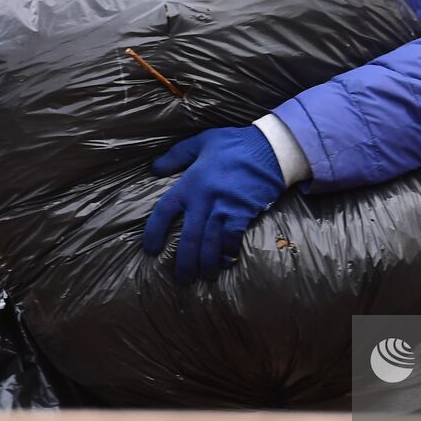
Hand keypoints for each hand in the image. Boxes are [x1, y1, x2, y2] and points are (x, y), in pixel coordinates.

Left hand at [142, 126, 286, 282]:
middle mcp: (204, 200)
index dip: (154, 231)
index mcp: (189, 183)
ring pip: (210, 244)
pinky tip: (226, 262)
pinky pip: (232, 239)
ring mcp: (224, 208)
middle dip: (185, 262)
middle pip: (188, 238)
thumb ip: (177, 155)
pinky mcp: (243, 213)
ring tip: (205, 276)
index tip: (151, 249)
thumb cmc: (234, 144)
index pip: (164, 211)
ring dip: (206, 264)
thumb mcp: (202, 142)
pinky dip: (228, 253)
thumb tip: (155, 169)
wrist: (269, 148)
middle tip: (182, 278)